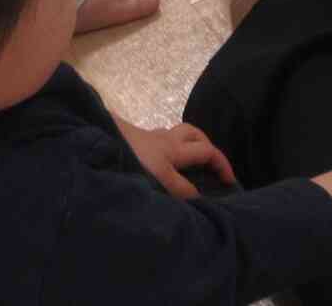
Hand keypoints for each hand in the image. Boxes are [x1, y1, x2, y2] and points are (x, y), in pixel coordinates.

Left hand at [117, 118, 234, 198]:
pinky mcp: (135, 141)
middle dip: (207, 147)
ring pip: (176, 134)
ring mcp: (150, 137)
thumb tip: (200, 197)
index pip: (208, 152)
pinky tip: (161, 163)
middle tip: (211, 165)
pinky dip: (168, 148)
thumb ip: (181, 189)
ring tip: (189, 163)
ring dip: (188, 145)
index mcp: (176, 148)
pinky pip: (159, 140)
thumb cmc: (133, 158)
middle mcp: (166, 138)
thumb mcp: (161, 179)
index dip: (222, 165)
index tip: (231, 182)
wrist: (101, 141)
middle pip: (194, 134)